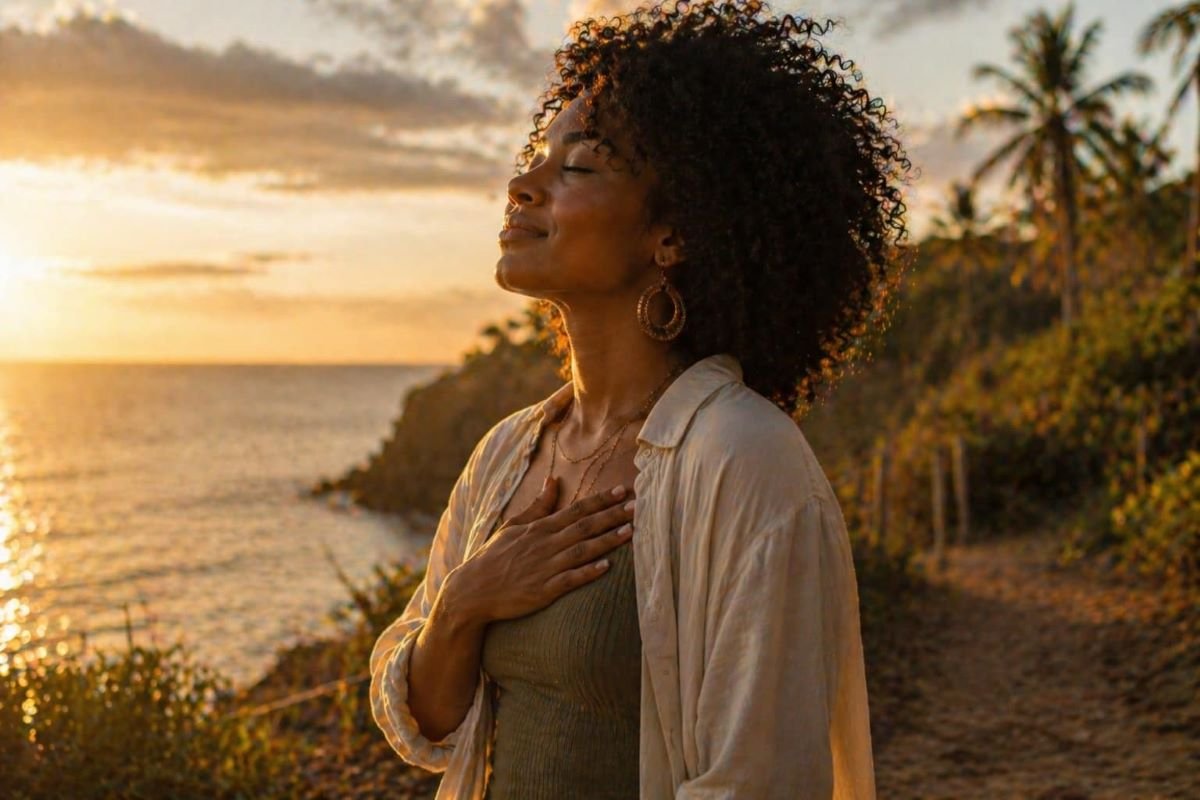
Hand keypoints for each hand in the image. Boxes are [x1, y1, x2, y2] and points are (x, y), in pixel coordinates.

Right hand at [448, 474, 635, 624]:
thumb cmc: (494, 557)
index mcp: (540, 528)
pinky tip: (607, 567)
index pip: (576, 509)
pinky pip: (570, 580)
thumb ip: (538, 505)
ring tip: (631, 531)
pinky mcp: (543, 590)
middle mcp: (545, 544)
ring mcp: (545, 567)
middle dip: (613, 515)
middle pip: (585, 526)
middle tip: (639, 506)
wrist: (473, 590)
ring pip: (582, 550)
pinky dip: (588, 572)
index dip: (601, 500)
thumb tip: (554, 481)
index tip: (624, 491)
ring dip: (607, 540)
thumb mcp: (513, 526)